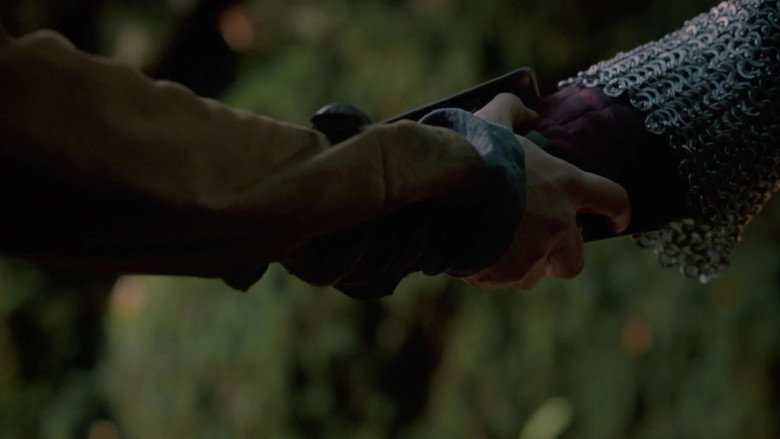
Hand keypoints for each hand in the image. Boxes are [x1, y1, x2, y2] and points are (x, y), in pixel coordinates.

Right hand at [463, 94, 630, 289]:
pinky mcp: (508, 272)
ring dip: (515, 266)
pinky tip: (466, 252)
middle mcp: (559, 224)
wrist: (447, 182)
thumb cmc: (474, 148)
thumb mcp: (496, 121)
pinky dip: (485, 272)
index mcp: (566, 184)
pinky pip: (499, 280)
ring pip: (532, 275)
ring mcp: (535, 252)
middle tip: (533, 250)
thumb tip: (527, 112)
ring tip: (487, 247)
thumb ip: (515, 110)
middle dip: (556, 259)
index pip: (613, 199)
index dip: (617, 213)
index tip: (615, 222)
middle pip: (574, 261)